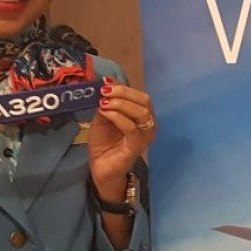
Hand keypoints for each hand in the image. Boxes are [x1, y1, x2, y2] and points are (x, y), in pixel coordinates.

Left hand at [88, 76, 154, 203]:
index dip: (123, 86)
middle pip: (144, 100)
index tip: (106, 81)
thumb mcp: (102, 119)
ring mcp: (145, 135)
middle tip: (104, 91)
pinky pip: (132, 128)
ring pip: (141, 112)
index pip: (138, 95)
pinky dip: (118, 117)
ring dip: (120, 103)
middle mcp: (148, 123)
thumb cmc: (104, 144)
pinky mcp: (137, 146)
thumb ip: (106, 104)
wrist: (101, 169)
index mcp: (141, 115)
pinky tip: (105, 112)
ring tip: (103, 102)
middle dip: (123, 92)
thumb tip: (103, 86)